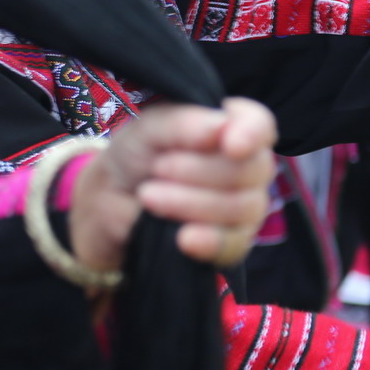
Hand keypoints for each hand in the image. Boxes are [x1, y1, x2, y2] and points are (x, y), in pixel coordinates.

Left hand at [69, 98, 276, 274]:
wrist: (109, 202)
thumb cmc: (137, 155)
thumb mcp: (148, 129)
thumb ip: (183, 124)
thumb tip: (221, 128)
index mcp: (231, 127)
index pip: (260, 125)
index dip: (250, 134)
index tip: (230, 145)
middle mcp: (248, 166)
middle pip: (251, 169)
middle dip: (199, 170)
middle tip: (157, 167)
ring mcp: (245, 207)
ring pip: (243, 207)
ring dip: (191, 202)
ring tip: (148, 196)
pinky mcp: (232, 243)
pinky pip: (235, 245)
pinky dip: (208, 241)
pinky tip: (183, 238)